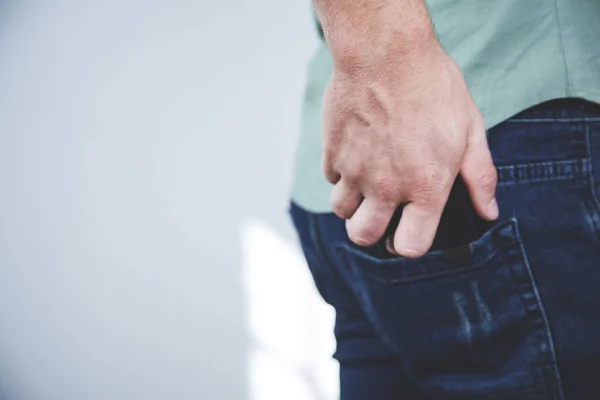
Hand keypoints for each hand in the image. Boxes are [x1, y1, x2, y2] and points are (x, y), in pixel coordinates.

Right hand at [322, 41, 498, 257]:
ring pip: (341, 212)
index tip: (410, 232)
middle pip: (364, 237)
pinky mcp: (333, 153)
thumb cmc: (432, 87)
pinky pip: (331, 179)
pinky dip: (340, 175)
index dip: (410, 245)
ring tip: (366, 185)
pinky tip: (356, 154)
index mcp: (425, 187)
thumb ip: (481, 177)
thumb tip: (488, 211)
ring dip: (352, 207)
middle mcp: (386, 186)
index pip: (410, 246)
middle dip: (371, 233)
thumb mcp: (471, 129)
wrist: (385, 54)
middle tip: (380, 216)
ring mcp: (355, 171)